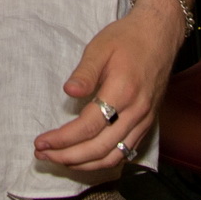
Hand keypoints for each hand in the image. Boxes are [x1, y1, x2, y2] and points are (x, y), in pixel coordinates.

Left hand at [31, 5, 182, 171]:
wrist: (159, 35)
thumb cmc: (127, 39)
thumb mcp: (100, 48)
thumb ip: (85, 73)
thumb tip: (69, 92)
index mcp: (123, 92)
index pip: (89, 127)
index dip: (63, 139)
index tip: (41, 142)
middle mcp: (136, 112)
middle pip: (100, 148)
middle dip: (68, 156)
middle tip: (42, 154)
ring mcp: (144, 121)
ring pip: (114, 157)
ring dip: (84, 164)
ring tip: (58, 159)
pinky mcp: (147, 123)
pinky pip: (126, 152)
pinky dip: (103, 161)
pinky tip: (85, 159)